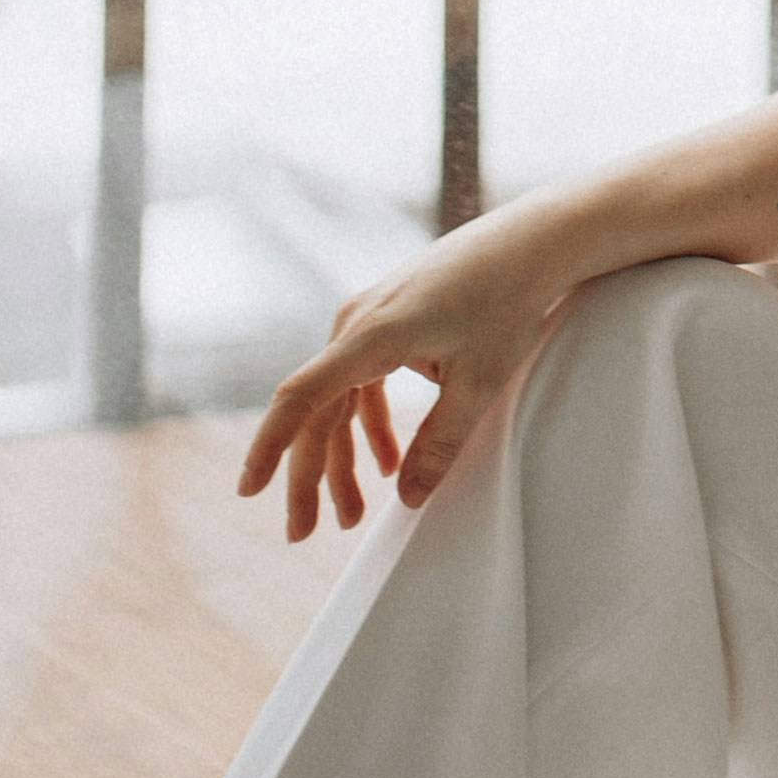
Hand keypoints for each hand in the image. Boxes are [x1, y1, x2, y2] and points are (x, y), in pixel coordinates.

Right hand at [237, 214, 577, 540]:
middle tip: (304, 535)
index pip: (300, 398)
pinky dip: (367, 425)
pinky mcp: (386, 320)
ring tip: (350, 515)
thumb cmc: (507, 303)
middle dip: (310, 477)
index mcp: (371, 336)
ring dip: (342, 457)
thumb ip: (440, 444)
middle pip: (316, 411)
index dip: (269, 447)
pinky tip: (384, 464)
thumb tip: (407, 499)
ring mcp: (367, 319)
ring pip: (337, 400)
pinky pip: (360, 382)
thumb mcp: (480, 383)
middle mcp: (356, 323)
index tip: (248, 491)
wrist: (529, 242)